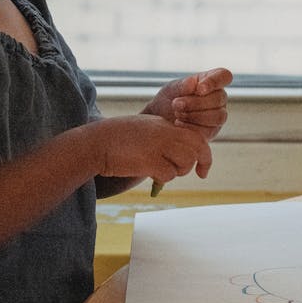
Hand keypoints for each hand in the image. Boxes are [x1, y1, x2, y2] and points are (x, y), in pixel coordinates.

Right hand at [95, 114, 212, 183]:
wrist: (96, 142)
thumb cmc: (117, 138)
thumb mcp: (145, 130)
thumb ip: (164, 137)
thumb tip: (182, 154)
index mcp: (164, 124)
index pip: (196, 137)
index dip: (205, 155)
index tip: (202, 169)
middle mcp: (164, 132)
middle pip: (197, 148)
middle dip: (198, 164)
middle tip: (198, 173)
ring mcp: (158, 145)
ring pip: (185, 163)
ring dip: (177, 171)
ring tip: (160, 170)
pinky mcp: (150, 160)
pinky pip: (169, 174)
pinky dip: (162, 178)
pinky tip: (149, 173)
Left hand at [143, 67, 231, 144]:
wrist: (160, 118)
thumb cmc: (170, 98)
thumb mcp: (172, 88)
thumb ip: (183, 85)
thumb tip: (193, 83)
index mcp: (211, 81)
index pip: (224, 76)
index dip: (215, 82)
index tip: (199, 89)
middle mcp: (218, 97)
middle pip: (219, 98)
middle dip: (196, 102)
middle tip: (176, 104)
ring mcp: (218, 115)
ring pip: (218, 116)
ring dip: (195, 115)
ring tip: (177, 114)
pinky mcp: (212, 130)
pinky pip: (209, 130)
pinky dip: (192, 127)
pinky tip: (179, 123)